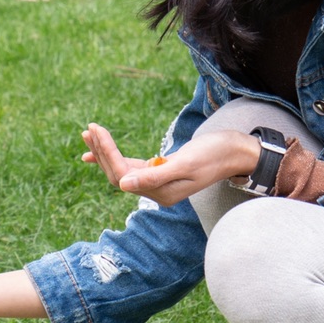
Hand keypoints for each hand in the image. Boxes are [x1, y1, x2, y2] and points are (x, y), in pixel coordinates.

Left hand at [81, 123, 261, 206]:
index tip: (96, 131)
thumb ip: (155, 176)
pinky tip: (99, 146)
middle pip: (118, 174)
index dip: (106, 154)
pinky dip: (115, 154)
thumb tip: (123, 184)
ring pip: (122, 169)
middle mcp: (156, 191)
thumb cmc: (215, 154)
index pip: (123, 175)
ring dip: (104, 152)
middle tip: (88, 129)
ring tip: (88, 133)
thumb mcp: (186, 164)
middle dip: (101, 151)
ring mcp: (157, 183)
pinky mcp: (160, 171)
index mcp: (162, 193)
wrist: (235, 151)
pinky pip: (131, 166)